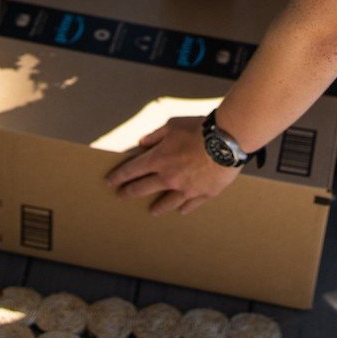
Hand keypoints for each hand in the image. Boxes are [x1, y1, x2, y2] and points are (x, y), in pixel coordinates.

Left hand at [105, 116, 239, 215]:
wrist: (226, 140)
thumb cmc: (199, 129)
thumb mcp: (172, 125)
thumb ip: (154, 136)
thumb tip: (141, 143)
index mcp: (158, 159)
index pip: (131, 170)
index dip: (118, 177)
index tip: (110, 182)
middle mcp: (169, 178)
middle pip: (143, 189)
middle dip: (129, 192)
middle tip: (122, 196)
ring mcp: (186, 189)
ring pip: (166, 203)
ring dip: (157, 207)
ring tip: (152, 212)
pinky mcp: (203, 194)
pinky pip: (190, 205)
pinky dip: (183, 208)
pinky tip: (181, 210)